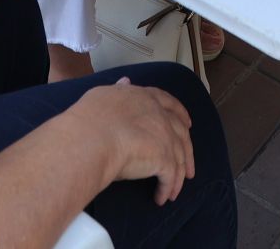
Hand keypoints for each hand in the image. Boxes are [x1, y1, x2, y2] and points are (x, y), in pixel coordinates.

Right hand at [70, 78, 195, 204]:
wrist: (92, 137)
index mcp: (144, 98)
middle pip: (181, 132)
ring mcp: (165, 137)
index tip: (187, 122)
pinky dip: (168, 188)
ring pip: (179, 157)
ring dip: (178, 176)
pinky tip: (161, 198)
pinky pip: (170, 177)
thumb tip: (126, 82)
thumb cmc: (90, 118)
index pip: (167, 102)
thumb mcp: (104, 95)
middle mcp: (159, 115)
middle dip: (187, 150)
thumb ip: (119, 90)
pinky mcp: (164, 159)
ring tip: (175, 190)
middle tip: (189, 166)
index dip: (179, 112)